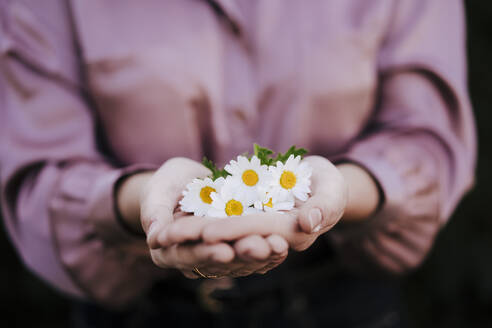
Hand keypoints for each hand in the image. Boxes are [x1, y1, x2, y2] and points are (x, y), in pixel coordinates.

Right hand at [118, 157, 288, 277]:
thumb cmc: (168, 184)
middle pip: (219, 264)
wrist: (188, 183)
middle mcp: (194, 260)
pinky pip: (253, 256)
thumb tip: (153, 236)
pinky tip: (283, 244)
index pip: (187, 256)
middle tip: (261, 248)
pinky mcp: (237, 249)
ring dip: (261, 256)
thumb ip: (154, 212)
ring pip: (241, 262)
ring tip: (277, 246)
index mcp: (169, 251)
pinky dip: (268, 252)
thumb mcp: (158, 191)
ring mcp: (218, 256)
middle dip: (241, 256)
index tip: (224, 250)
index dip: (206, 254)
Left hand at [157, 156, 347, 251]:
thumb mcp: (333, 188)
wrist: (318, 180)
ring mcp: (257, 232)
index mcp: (293, 232)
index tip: (205, 232)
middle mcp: (271, 238)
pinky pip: (221, 226)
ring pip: (222, 235)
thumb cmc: (330, 183)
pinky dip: (200, 225)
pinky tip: (176, 223)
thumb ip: (326, 205)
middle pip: (233, 239)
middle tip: (170, 236)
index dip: (232, 231)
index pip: (258, 231)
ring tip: (165, 232)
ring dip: (194, 236)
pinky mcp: (248, 223)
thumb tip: (309, 222)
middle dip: (202, 238)